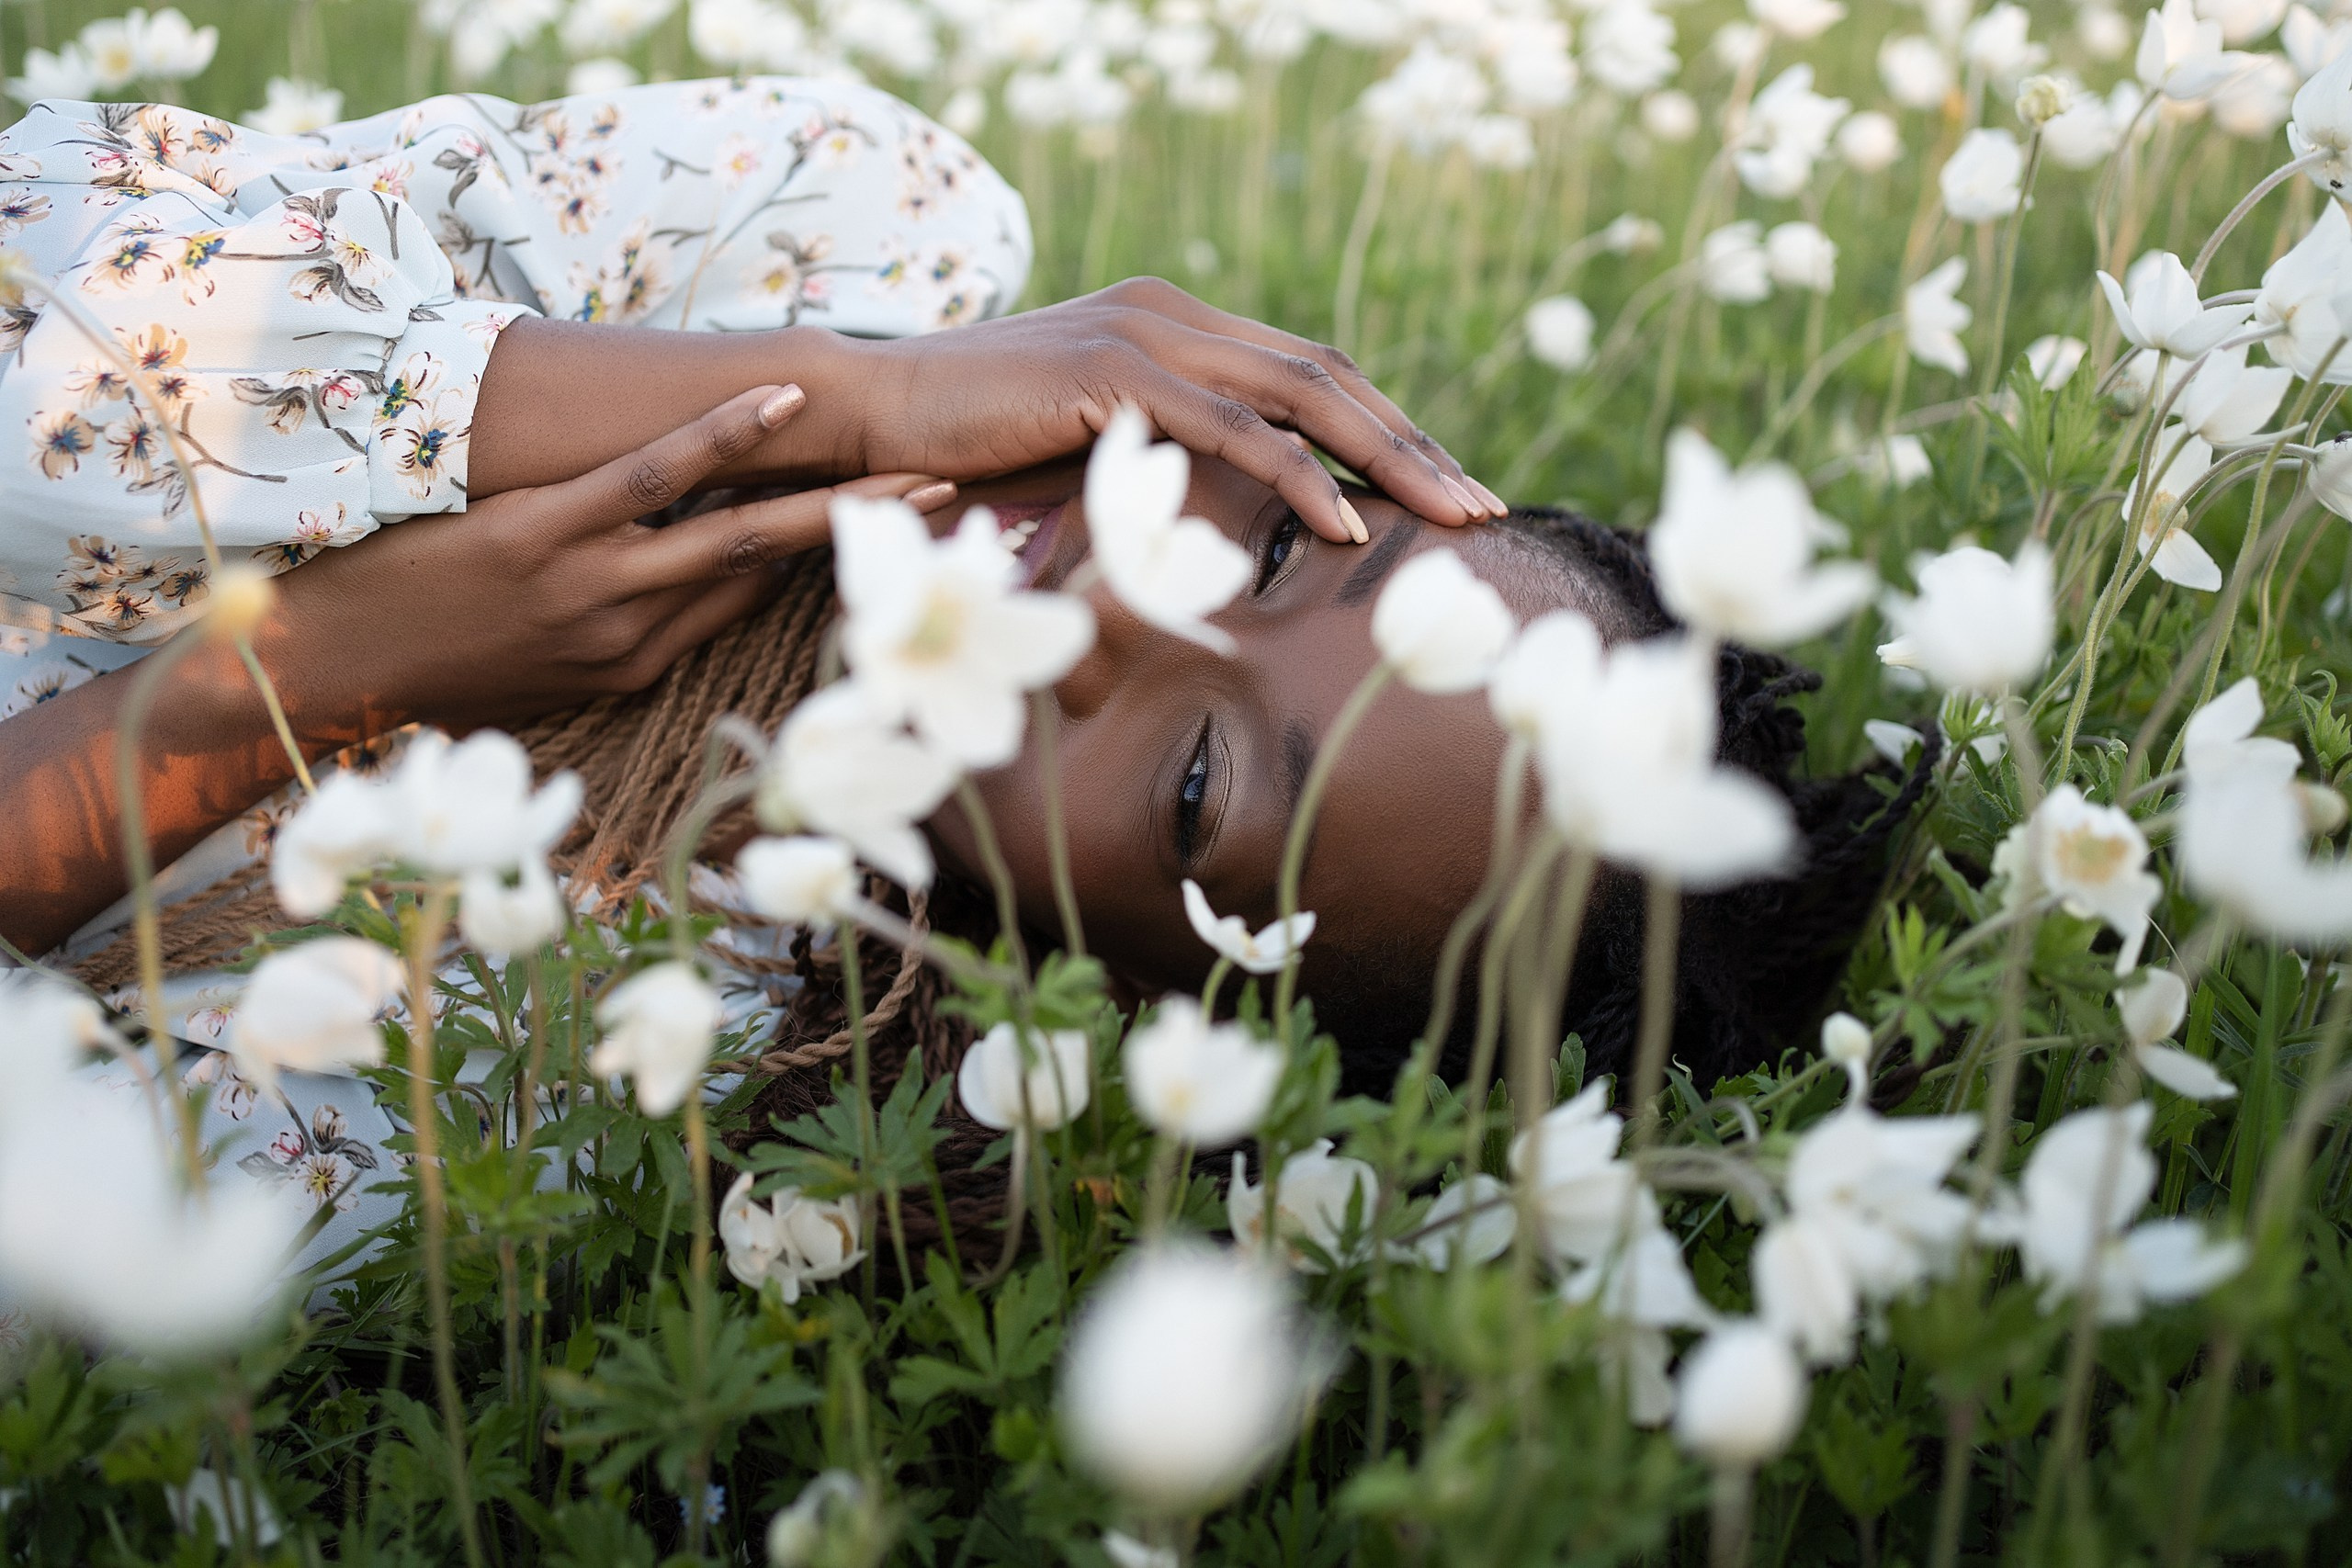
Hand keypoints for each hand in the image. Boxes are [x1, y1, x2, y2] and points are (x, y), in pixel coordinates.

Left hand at [257, 385, 950, 736]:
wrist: (322, 672)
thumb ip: (602, 639)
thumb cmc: (417, 665)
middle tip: (946, 499)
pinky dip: (724, 436)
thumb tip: (660, 589)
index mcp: (632, 670)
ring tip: (902, 462)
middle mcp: (630, 635)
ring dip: (827, 494)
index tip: (890, 532)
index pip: (747, 604)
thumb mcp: (527, 679)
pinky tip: (779, 396)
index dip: (822, 563)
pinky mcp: (547, 534)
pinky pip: (654, 478)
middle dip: (863, 536)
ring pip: (734, 532)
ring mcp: (593, 584)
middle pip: (770, 575)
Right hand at [788, 277, 1506, 544]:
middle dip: (1417, 447)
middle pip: (1329, 376)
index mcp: (1175, 326)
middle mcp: (1173, 316)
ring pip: (1302, 396)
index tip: (1449, 492)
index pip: (1310, 373)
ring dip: (1389, 463)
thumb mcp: (1087, 451)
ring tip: (1451, 523)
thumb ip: (1159, 464)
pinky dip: (1300, 479)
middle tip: (1484, 511)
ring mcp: (1147, 336)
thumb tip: (1222, 528)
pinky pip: (1233, 431)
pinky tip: (1347, 529)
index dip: (1388, 431)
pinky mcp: (1116, 374)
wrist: (875, 412)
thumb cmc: (969, 448)